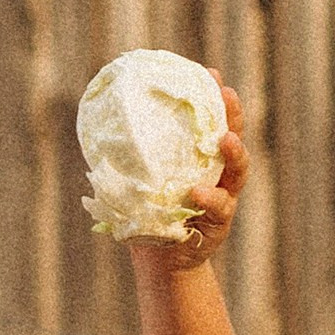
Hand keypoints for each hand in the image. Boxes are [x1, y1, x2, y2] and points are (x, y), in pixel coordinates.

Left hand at [141, 82, 248, 269]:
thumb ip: (127, 157)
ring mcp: (223, 195)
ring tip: (226, 140)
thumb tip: (97, 125)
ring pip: (237, 170)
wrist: (161, 260)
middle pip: (233, 136)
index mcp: (198, 157)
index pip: (210, 121)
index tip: (209, 74)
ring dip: (234, 152)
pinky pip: (219, 207)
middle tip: (226, 94)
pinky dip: (210, 197)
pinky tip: (197, 192)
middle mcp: (217, 172)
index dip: (213, 98)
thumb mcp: (136, 181)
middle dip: (232, 114)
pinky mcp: (219, 221)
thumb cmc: (148, 214)